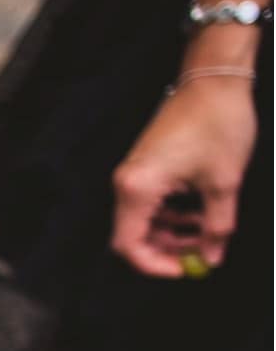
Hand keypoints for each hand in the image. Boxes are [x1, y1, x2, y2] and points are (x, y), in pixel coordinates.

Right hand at [110, 77, 258, 276]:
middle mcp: (127, 182)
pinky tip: (201, 212)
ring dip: (174, 232)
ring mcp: (134, 173)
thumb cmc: (216, 122)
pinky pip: (151, 202)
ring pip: (145, 220)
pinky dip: (174, 214)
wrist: (214, 80)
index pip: (129, 245)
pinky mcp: (145, 166)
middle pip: (134, 235)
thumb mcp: (224, 182)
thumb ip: (217, 227)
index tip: (185, 270)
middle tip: (201, 254)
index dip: (154, 265)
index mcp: (138, 187)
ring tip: (209, 230)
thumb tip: (212, 256)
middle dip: (167, 249)